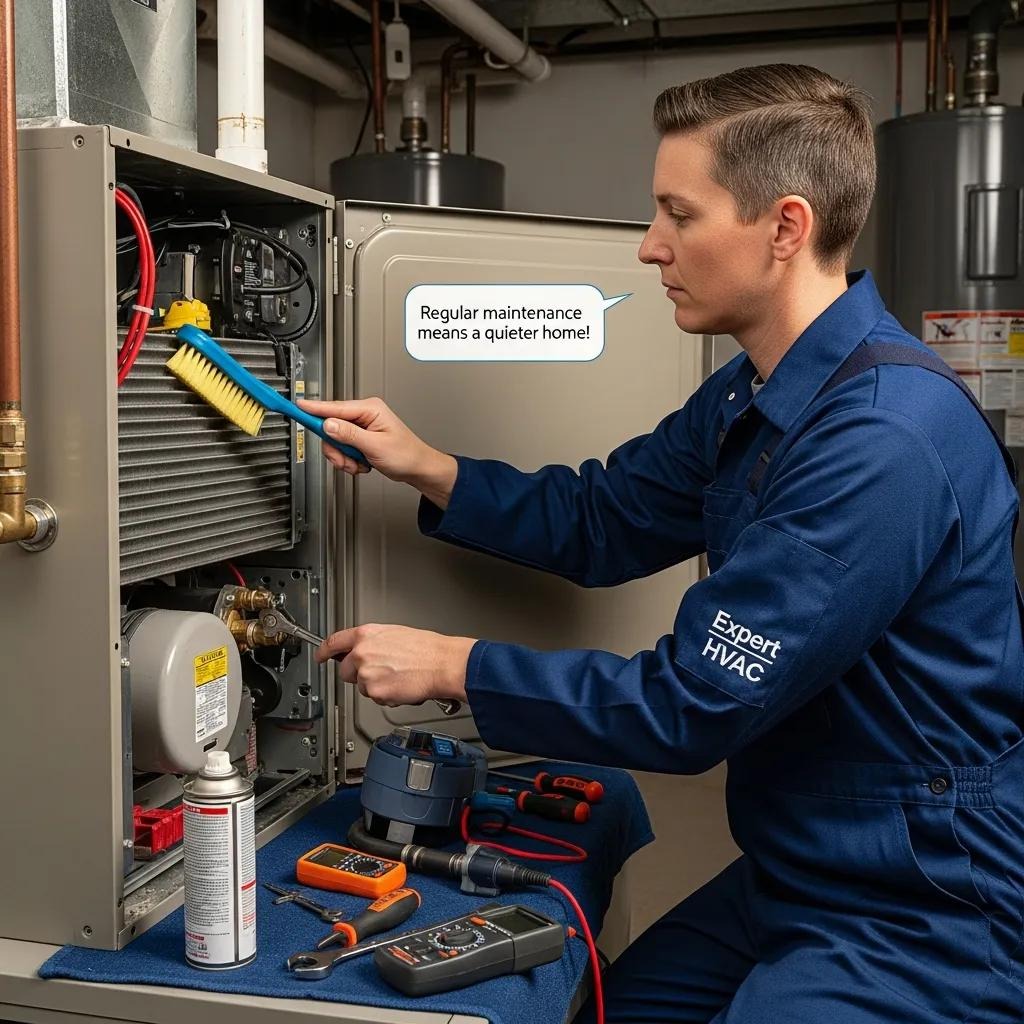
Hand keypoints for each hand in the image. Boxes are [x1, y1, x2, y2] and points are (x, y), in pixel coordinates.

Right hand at [297, 397, 456, 502]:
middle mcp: (363, 415)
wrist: (417, 469)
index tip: (296, 407)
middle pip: (330, 427)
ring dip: (344, 458)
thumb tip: (328, 424)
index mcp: (369, 409)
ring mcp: (360, 427)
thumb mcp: (375, 445)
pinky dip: (349, 461)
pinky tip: (362, 464)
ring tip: (359, 464)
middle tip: (346, 460)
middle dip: (336, 449)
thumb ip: (349, 434)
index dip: (313, 409)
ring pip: (335, 441)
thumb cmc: (406, 454)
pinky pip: (342, 449)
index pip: (333, 407)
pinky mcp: (359, 439)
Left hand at [317, 624, 473, 707]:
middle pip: (345, 671)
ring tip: (397, 677)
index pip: (334, 642)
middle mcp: (362, 653)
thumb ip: (373, 641)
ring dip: (376, 686)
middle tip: (380, 672)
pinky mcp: (375, 692)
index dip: (323, 651)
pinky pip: (375, 698)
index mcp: (366, 635)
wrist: (442, 664)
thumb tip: (365, 649)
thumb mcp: (395, 634)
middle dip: (358, 675)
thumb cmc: (426, 649)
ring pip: (362, 687)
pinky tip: (401, 686)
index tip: (320, 656)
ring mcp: (367, 674)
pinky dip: (386, 696)